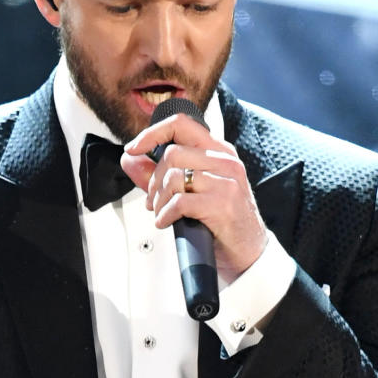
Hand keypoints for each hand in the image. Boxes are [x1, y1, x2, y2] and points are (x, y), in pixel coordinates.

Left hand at [121, 113, 267, 278]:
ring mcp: (226, 181)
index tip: (134, 148)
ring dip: (159, 200)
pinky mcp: (222, 203)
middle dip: (154, 180)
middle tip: (154, 200)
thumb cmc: (222, 222)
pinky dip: (165, 215)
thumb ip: (158, 174)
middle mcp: (225, 161)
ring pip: (174, 177)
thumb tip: (129, 158)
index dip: (152, 133)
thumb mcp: (192, 192)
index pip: (182, 124)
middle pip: (172, 153)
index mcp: (219, 152)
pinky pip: (179, 202)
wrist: (248, 253)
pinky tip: (166, 222)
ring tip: (162, 213)